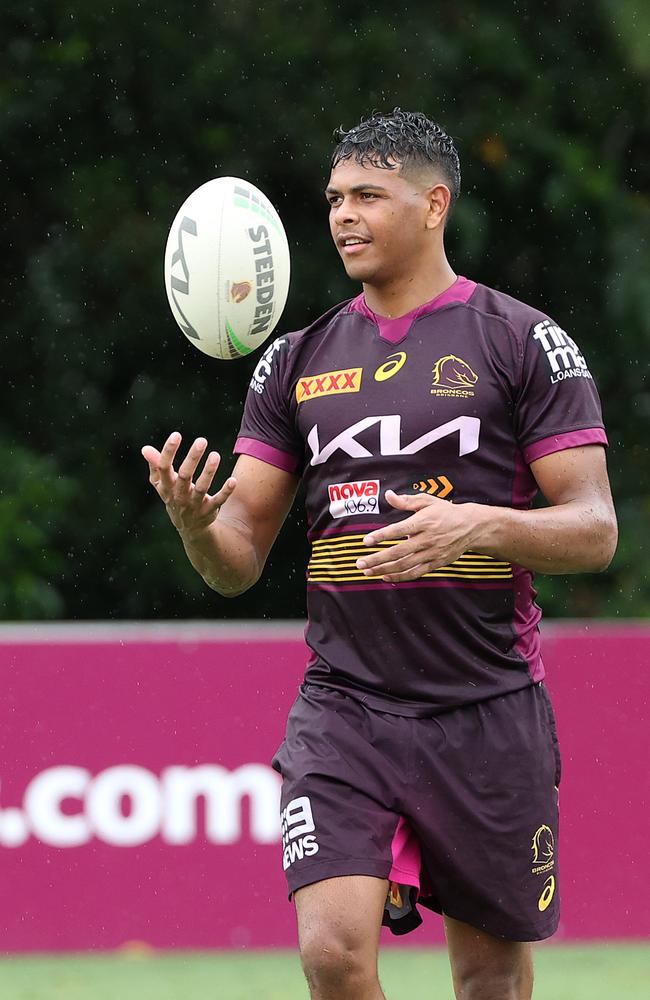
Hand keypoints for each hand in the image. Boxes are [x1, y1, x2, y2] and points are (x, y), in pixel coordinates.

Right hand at [141, 432, 236, 542]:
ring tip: (215, 455)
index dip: (168, 451)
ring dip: (209, 472)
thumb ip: (155, 466)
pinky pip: (218, 501)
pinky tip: (233, 480)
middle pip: (184, 476)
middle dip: (192, 458)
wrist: (189, 528)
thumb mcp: (163, 484)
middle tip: (202, 440)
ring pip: (202, 488)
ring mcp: (194, 505)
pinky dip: (225, 492)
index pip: (164, 468)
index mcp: (166, 486)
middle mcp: (179, 496)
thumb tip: (145, 449)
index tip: (176, 435)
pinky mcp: (209, 511)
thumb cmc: (175, 497)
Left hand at [355, 490, 479, 581]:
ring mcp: (431, 553)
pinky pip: (415, 573)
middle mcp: (426, 539)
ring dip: (384, 570)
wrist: (471, 527)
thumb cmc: (446, 512)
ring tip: (368, 571)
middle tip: (360, 563)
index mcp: (423, 522)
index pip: (398, 530)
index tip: (366, 541)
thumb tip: (388, 495)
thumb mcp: (427, 501)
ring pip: (404, 565)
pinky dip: (400, 577)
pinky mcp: (435, 563)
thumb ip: (406, 501)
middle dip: (377, 559)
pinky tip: (385, 577)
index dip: (381, 536)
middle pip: (398, 552)